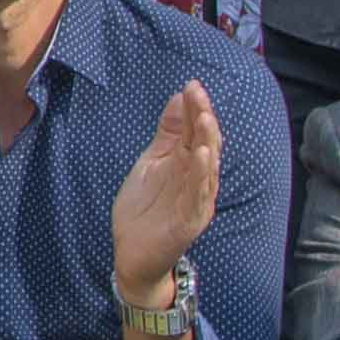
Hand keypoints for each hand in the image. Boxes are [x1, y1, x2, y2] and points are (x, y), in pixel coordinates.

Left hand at [108, 79, 223, 303]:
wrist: (133, 254)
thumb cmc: (145, 208)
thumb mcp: (152, 163)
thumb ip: (167, 134)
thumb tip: (179, 98)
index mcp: (188, 165)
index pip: (196, 132)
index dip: (196, 109)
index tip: (192, 85)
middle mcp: (197, 181)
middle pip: (205, 145)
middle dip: (203, 119)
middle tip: (198, 94)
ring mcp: (196, 201)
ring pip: (206, 168)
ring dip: (207, 142)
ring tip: (204, 118)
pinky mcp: (190, 220)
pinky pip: (198, 195)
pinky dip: (201, 175)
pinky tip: (201, 156)